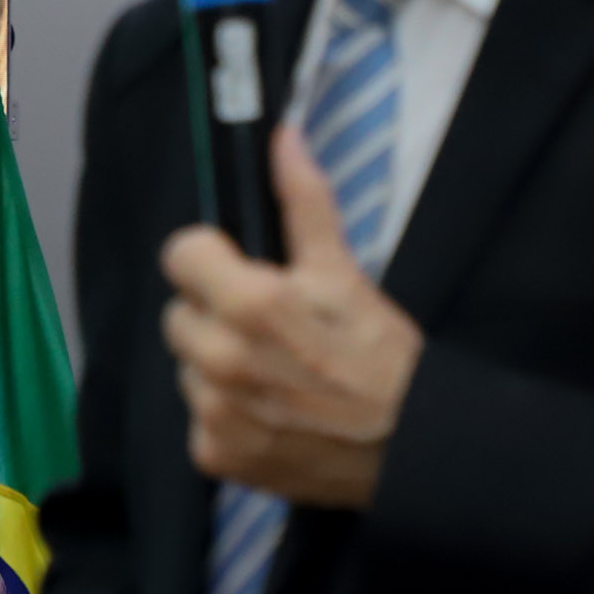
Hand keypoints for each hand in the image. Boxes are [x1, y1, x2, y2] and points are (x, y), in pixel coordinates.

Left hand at [158, 125, 424, 509]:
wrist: (414, 448)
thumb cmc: (382, 358)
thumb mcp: (343, 272)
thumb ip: (303, 202)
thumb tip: (283, 139)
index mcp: (248, 303)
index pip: (180, 254)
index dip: (211, 259)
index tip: (240, 273)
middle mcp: (220, 358)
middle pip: (179, 314)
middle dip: (214, 314)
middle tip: (267, 329)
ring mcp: (213, 412)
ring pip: (188, 367)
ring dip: (218, 366)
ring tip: (275, 374)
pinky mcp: (215, 455)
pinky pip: (198, 419)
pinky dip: (226, 416)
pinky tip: (272, 413)